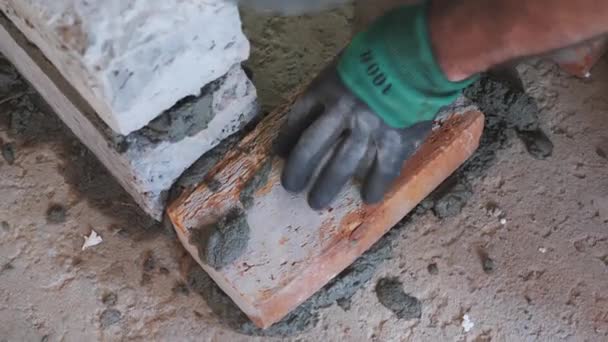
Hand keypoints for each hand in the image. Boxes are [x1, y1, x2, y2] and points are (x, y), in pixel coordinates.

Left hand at [277, 3, 476, 209]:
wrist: (422, 53)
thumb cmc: (384, 48)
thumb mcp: (348, 60)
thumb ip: (337, 82)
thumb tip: (327, 103)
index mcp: (328, 89)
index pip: (299, 118)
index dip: (287, 139)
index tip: (280, 154)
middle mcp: (342, 113)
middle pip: (311, 148)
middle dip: (298, 171)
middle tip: (292, 187)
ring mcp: (368, 130)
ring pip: (341, 166)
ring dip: (327, 186)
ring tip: (317, 202)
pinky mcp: (395, 141)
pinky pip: (383, 170)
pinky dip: (376, 186)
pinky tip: (370, 198)